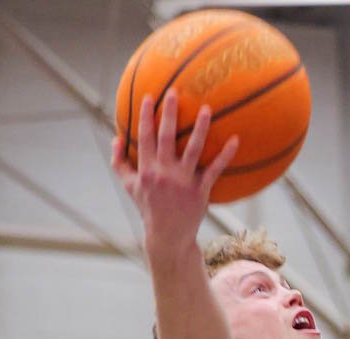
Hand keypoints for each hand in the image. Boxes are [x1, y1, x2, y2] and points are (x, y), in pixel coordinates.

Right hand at [111, 92, 237, 257]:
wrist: (168, 235)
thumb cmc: (149, 207)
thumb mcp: (130, 187)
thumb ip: (120, 163)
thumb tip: (114, 138)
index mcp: (146, 170)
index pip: (144, 137)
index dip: (145, 116)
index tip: (148, 96)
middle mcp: (164, 173)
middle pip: (167, 137)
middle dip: (170, 113)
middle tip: (176, 92)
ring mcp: (183, 181)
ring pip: (193, 149)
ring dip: (200, 127)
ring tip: (207, 108)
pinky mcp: (200, 190)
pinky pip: (215, 169)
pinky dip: (225, 154)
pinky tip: (235, 139)